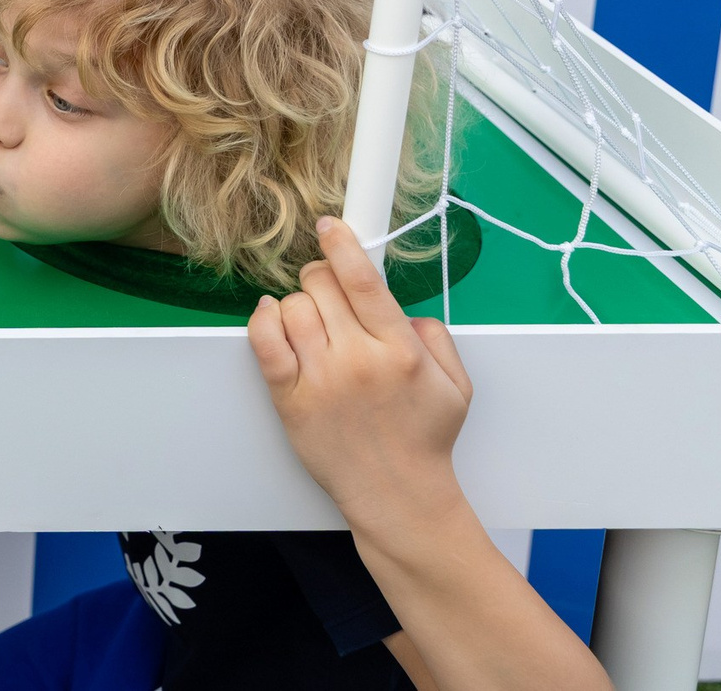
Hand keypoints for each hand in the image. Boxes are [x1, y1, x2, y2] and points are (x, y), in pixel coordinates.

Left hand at [246, 216, 472, 532]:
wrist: (397, 495)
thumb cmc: (424, 439)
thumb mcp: (457, 385)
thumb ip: (435, 334)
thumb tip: (401, 306)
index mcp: (400, 351)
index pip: (362, 281)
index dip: (342, 244)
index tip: (330, 225)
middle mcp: (357, 361)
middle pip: (321, 285)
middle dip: (323, 276)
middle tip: (330, 290)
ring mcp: (319, 380)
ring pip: (291, 307)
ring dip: (300, 303)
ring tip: (315, 320)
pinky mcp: (289, 399)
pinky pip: (263, 341)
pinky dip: (264, 320)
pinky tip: (275, 317)